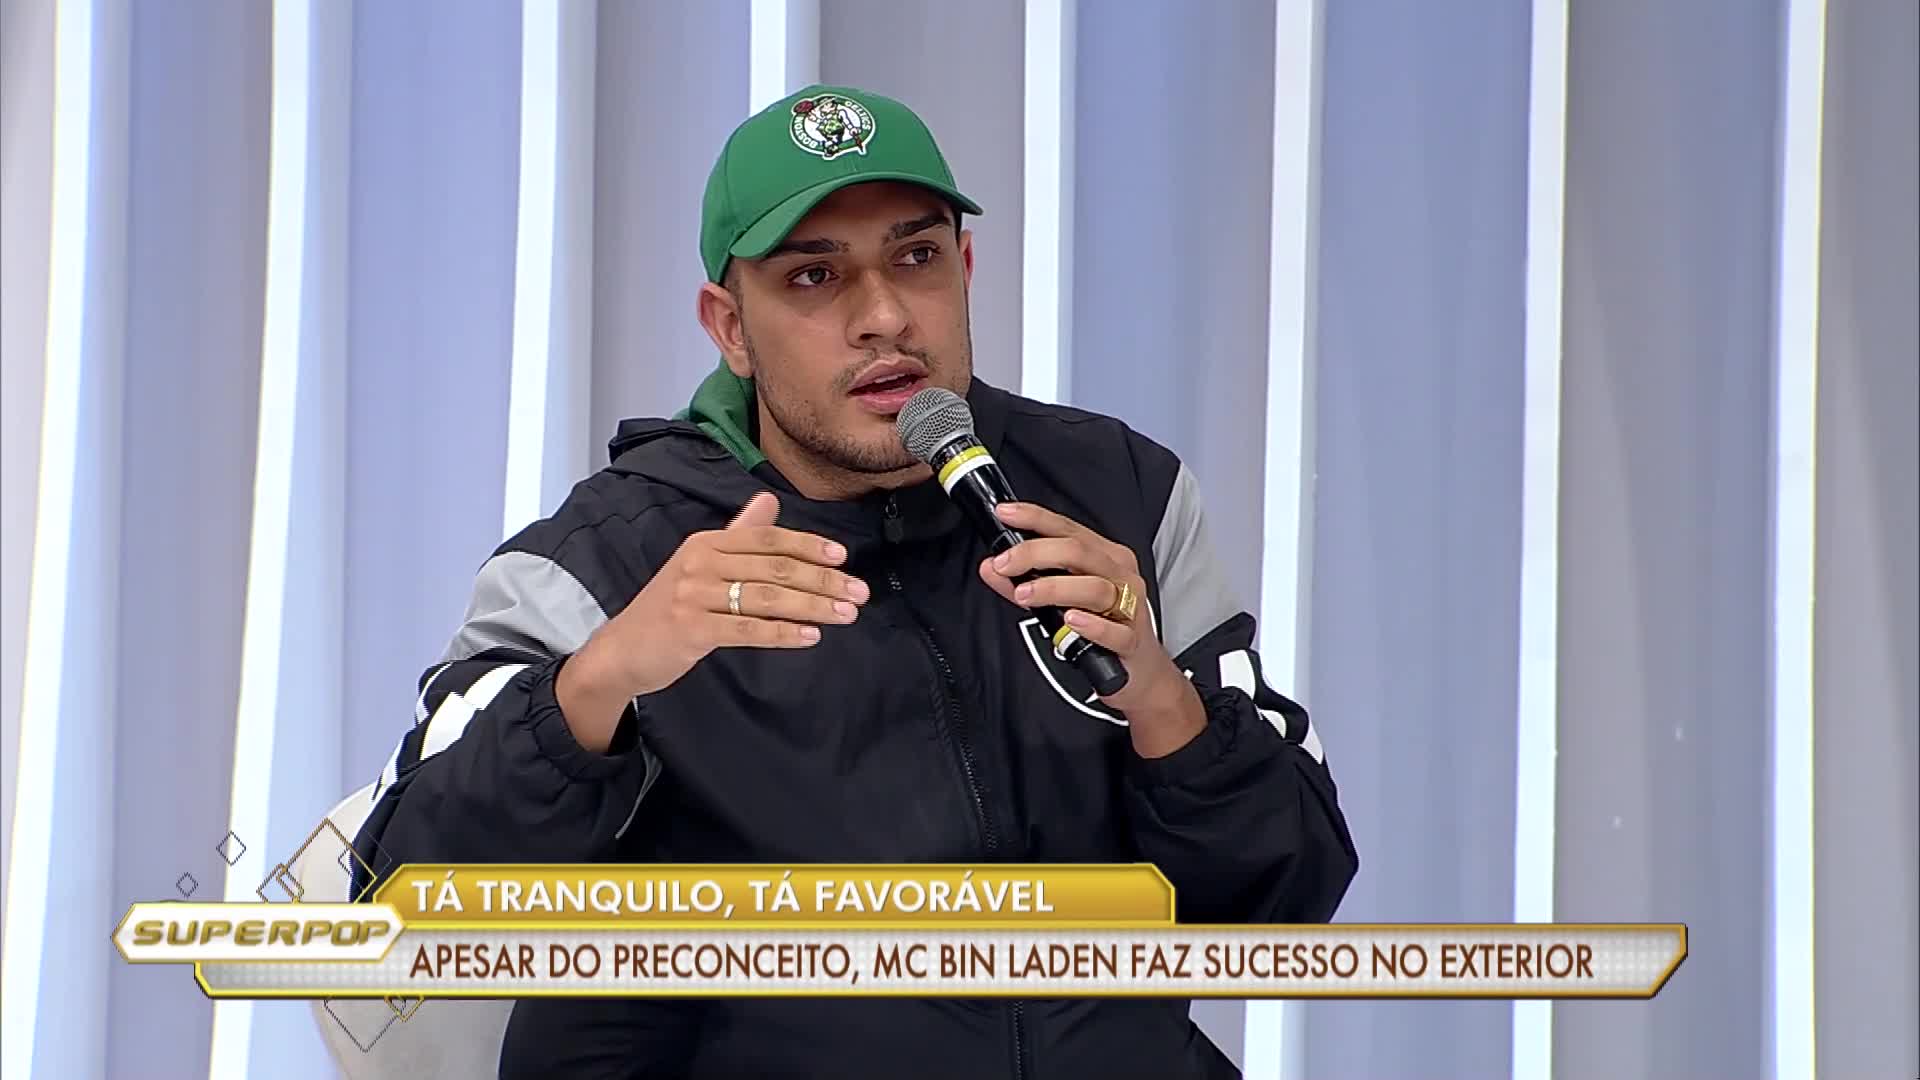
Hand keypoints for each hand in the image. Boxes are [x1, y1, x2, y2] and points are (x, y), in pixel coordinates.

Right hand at [557, 492, 867, 749]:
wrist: (621, 651)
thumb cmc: (669, 608)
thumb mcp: (700, 564)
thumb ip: (738, 535)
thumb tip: (770, 501)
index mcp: (707, 543)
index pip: (767, 539)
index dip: (808, 546)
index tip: (842, 557)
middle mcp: (700, 563)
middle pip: (774, 567)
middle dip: (822, 580)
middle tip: (858, 592)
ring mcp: (694, 596)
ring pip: (766, 597)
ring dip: (812, 606)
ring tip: (845, 614)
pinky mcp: (691, 629)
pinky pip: (747, 629)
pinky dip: (782, 633)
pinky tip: (810, 636)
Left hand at [977, 502, 1204, 757]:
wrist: (1137, 671)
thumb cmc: (1101, 627)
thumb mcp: (1059, 600)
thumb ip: (1023, 583)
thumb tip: (991, 567)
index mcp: (1105, 557)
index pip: (1068, 528)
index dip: (1035, 518)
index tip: (1006, 513)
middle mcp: (1120, 575)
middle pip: (1079, 552)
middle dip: (1035, 553)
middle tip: (1005, 564)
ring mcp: (1130, 608)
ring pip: (1095, 588)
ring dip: (1055, 588)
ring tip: (1025, 594)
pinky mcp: (1132, 641)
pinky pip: (1115, 631)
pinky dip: (1092, 625)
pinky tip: (1070, 620)